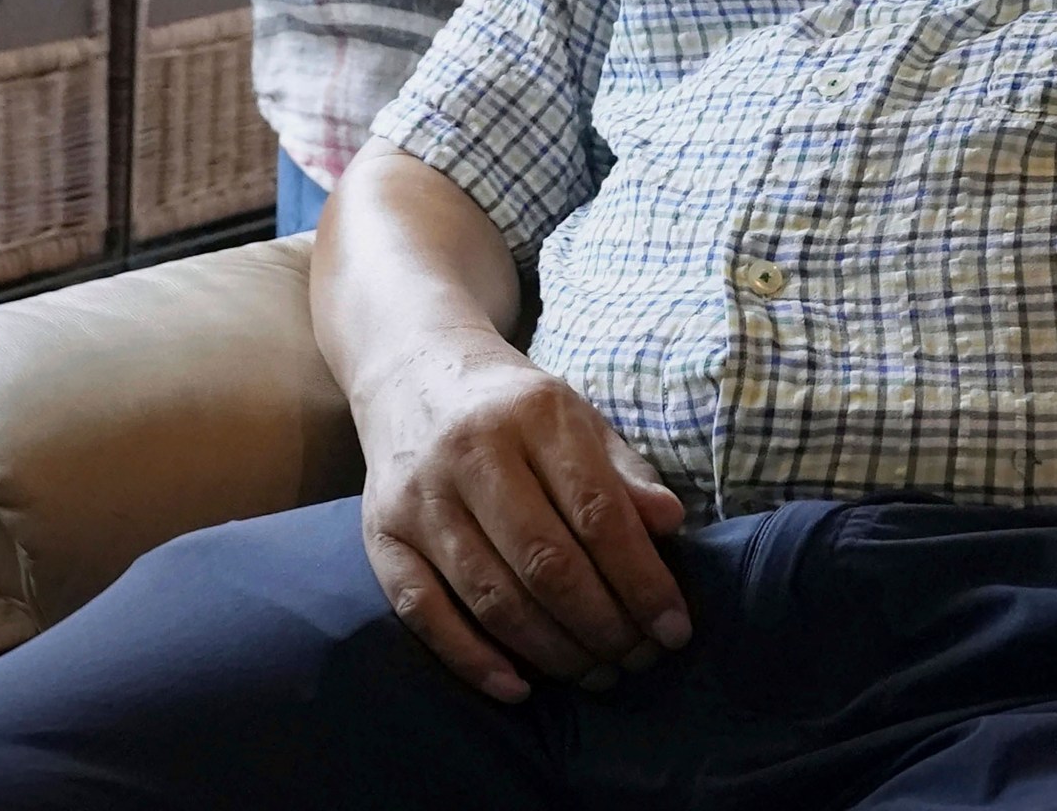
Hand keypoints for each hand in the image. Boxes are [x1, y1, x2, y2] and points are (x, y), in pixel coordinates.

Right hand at [359, 332, 690, 701]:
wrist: (412, 368)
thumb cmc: (512, 407)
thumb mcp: (576, 417)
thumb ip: (624, 471)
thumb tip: (671, 524)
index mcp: (532, 414)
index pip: (597, 512)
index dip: (643, 580)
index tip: (675, 627)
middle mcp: (471, 452)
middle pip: (545, 563)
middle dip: (603, 626)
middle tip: (638, 660)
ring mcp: (420, 496)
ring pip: (492, 597)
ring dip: (552, 652)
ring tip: (596, 674)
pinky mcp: (382, 534)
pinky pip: (424, 613)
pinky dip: (472, 661)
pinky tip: (519, 687)